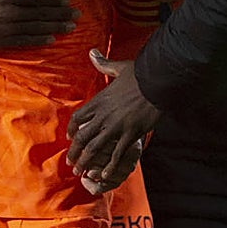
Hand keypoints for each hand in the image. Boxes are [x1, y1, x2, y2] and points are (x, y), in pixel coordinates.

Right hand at [0, 0, 77, 49]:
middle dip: (59, 15)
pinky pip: (21, 41)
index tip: (67, 2)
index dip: (53, 1)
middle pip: (39, 15)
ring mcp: (2, 30)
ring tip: (69, 28)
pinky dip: (37, 40)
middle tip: (77, 16)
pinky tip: (49, 39)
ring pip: (34, 29)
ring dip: (53, 28)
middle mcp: (7, 14)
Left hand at [67, 48, 158, 188]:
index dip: (72, 130)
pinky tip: (103, 175)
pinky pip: (117, 153)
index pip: (78, 118)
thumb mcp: (118, 67)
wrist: (156, 82)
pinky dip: (109, 165)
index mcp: (99, 100)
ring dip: (86, 161)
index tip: (70, 138)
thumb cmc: (139, 74)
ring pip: (95, 148)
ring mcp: (116, 126)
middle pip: (83, 137)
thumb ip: (103, 64)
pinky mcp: (131, 134)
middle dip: (74, 152)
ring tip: (80, 172)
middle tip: (70, 163)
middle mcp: (104, 115)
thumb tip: (92, 52)